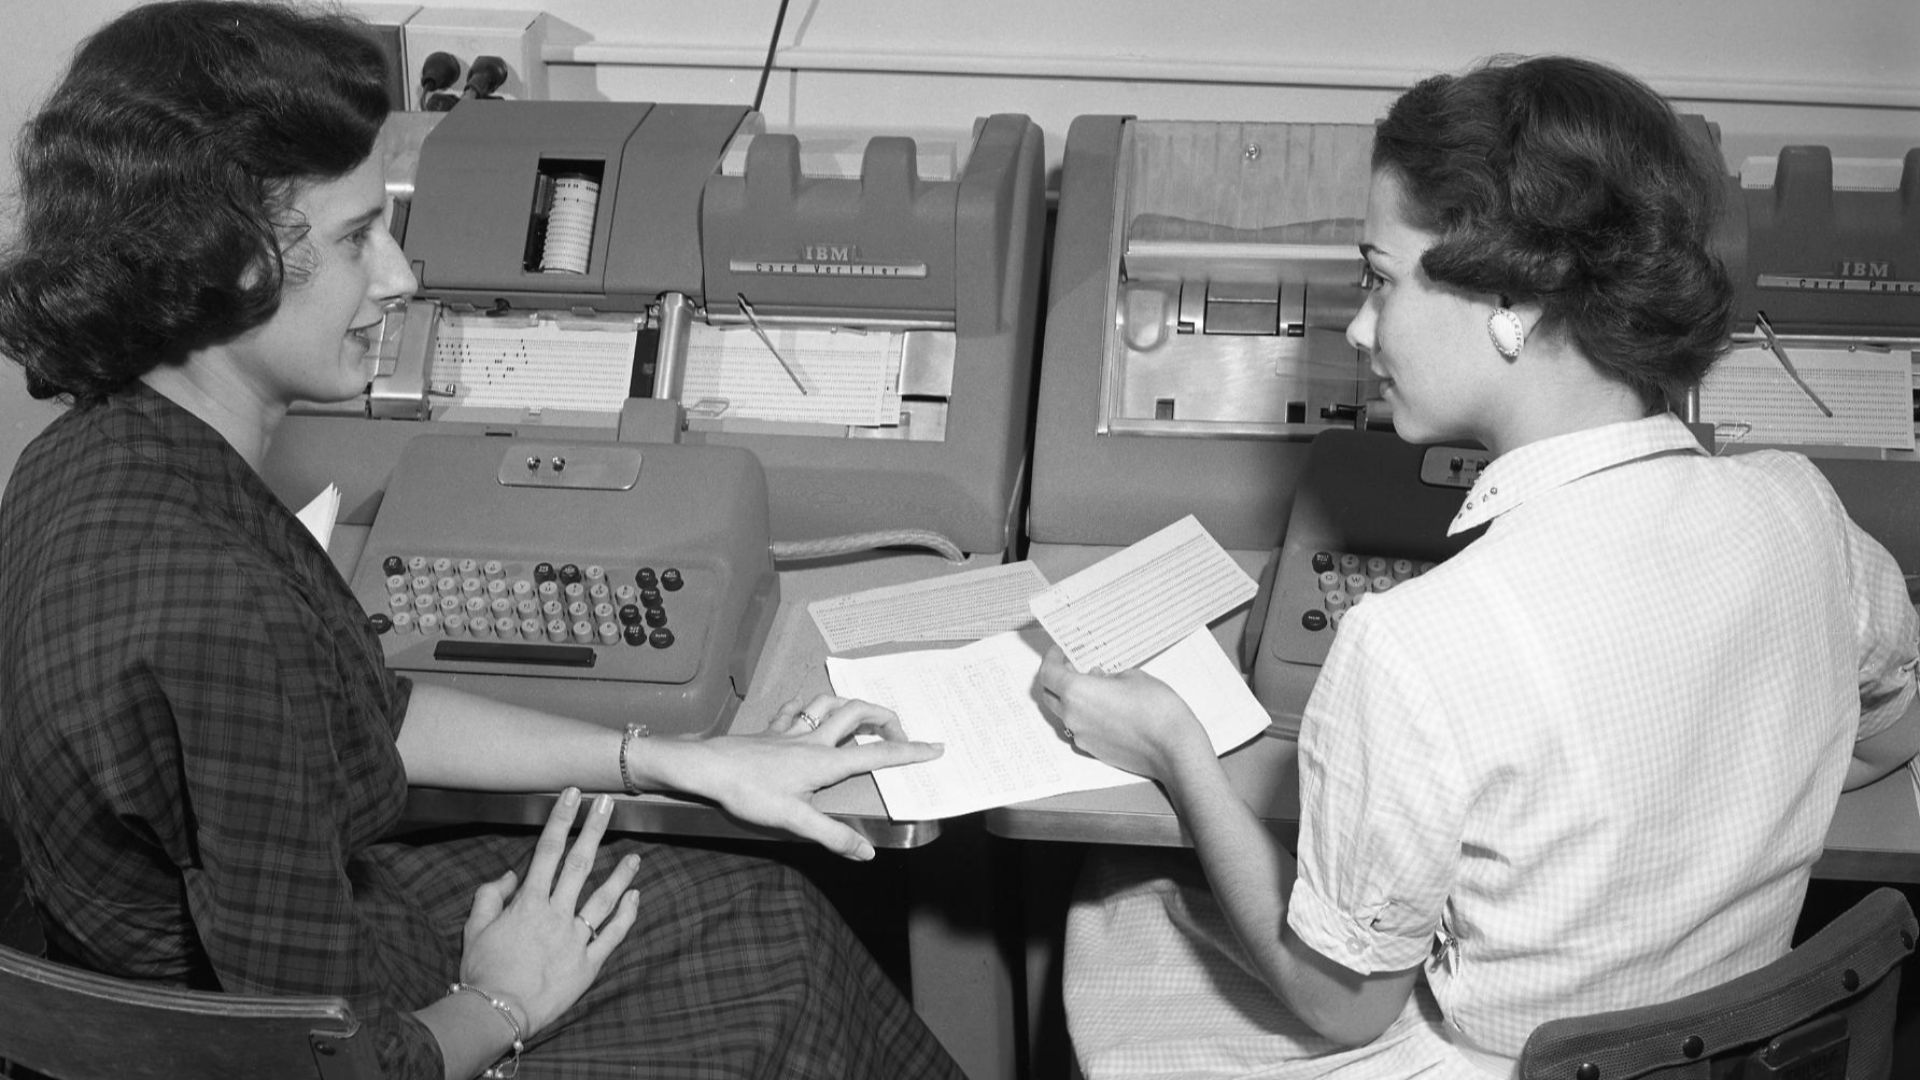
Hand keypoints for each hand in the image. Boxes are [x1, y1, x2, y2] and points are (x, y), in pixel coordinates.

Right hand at [458, 787, 641, 1035]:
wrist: (496, 1011)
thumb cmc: (483, 970)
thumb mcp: (475, 927)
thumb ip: (491, 895)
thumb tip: (512, 875)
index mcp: (529, 903)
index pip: (547, 851)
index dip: (561, 819)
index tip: (572, 795)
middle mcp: (556, 914)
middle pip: (579, 864)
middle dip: (594, 830)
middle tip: (609, 804)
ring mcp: (575, 938)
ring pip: (604, 898)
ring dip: (621, 874)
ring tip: (635, 856)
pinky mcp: (588, 963)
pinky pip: (613, 935)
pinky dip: (627, 915)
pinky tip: (635, 896)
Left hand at [686, 694, 941, 859]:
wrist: (708, 768)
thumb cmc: (750, 792)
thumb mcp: (794, 820)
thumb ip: (832, 836)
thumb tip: (868, 853)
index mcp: (826, 761)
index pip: (877, 754)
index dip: (910, 751)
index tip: (936, 747)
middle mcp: (814, 740)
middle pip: (857, 713)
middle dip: (885, 716)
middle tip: (899, 730)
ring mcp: (791, 732)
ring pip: (828, 703)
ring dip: (850, 703)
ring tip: (862, 714)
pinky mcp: (770, 731)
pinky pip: (794, 709)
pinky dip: (808, 706)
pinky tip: (807, 712)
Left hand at [1037, 646, 1208, 780]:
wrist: (1173, 748)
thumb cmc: (1156, 710)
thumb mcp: (1132, 677)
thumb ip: (1107, 676)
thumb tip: (1098, 680)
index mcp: (1077, 693)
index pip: (1048, 673)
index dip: (1051, 659)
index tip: (1059, 652)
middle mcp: (1073, 717)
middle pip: (1050, 695)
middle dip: (1058, 679)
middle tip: (1073, 667)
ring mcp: (1082, 737)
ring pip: (1065, 713)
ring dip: (1072, 699)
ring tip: (1095, 687)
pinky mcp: (1094, 751)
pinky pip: (1080, 729)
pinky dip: (1084, 716)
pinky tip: (1105, 709)